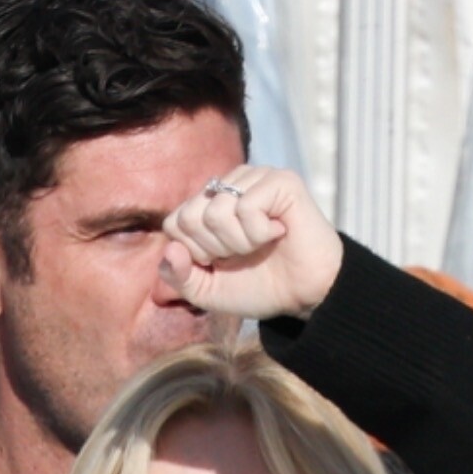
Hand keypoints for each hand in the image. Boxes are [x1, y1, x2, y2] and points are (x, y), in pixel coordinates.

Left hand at [158, 165, 343, 327]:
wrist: (303, 295)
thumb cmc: (259, 287)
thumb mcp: (209, 291)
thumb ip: (180, 276)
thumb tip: (169, 249)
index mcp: (211, 202)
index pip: (175, 222)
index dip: (194, 254)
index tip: (222, 262)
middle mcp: (230, 184)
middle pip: (191, 215)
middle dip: (215, 249)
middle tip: (244, 253)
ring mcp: (255, 178)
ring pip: (217, 212)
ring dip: (239, 243)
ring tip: (262, 244)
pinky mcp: (280, 181)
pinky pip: (246, 208)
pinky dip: (259, 234)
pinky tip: (278, 233)